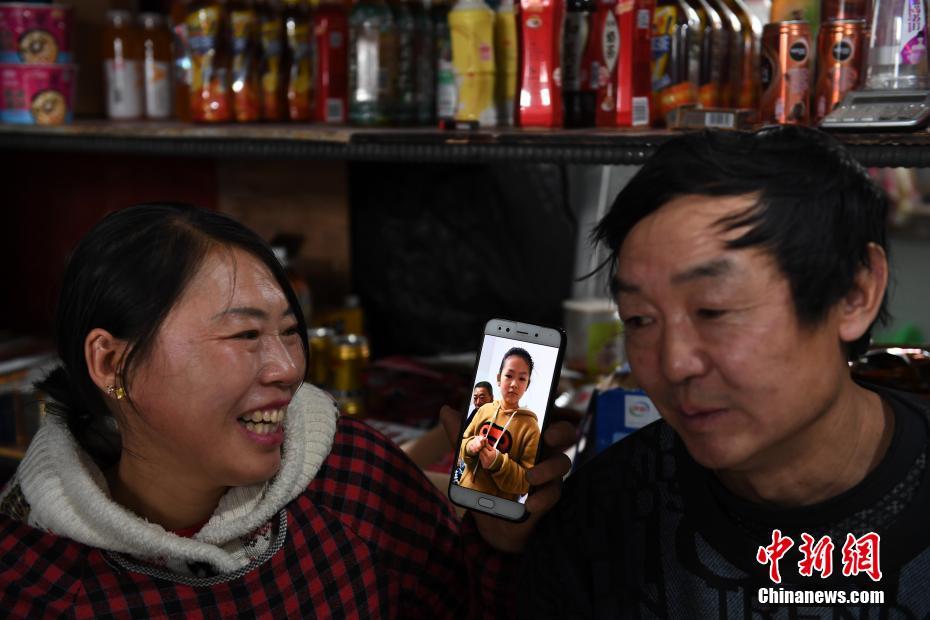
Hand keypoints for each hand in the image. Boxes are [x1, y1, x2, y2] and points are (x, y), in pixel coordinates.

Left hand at [440, 405, 574, 553]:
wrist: (491, 520)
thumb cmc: (487, 482)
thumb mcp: (472, 458)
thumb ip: (462, 436)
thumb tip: (446, 410)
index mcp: (527, 438)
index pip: (546, 417)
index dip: (552, 411)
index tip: (547, 409)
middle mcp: (542, 452)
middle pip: (564, 435)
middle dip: (560, 432)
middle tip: (548, 437)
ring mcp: (548, 474)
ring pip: (561, 464)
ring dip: (548, 469)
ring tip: (530, 478)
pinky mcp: (547, 496)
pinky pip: (552, 493)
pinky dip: (542, 498)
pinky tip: (529, 504)